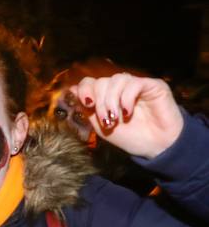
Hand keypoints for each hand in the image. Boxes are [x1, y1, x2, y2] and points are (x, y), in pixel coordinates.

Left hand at [69, 73, 183, 159]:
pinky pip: (133, 83)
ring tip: (115, 118)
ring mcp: (135, 85)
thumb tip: (71, 90)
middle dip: (99, 102)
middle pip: (100, 82)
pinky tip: (127, 113)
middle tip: (106, 120)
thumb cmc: (129, 137)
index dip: (84, 91)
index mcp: (106, 96)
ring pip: (115, 80)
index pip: (89, 83)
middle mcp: (119, 88)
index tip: (87, 104)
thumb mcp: (101, 126)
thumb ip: (87, 109)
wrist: (155, 146)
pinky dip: (126, 98)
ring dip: (111, 100)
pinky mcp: (152, 85)